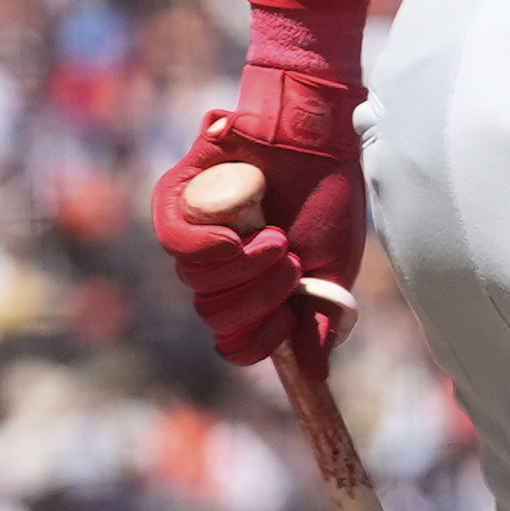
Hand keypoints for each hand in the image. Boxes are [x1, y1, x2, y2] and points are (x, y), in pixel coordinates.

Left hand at [151, 70, 367, 364]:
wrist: (320, 136)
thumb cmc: (329, 196)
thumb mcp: (334, 267)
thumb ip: (321, 319)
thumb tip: (316, 374)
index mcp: (255, 288)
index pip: (235, 341)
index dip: (257, 340)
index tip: (286, 322)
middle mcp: (220, 268)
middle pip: (216, 317)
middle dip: (257, 300)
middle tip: (290, 264)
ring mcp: (195, 234)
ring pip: (197, 284)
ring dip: (242, 269)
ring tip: (276, 236)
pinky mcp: (176, 199)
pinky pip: (175, 243)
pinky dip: (205, 249)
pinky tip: (234, 240)